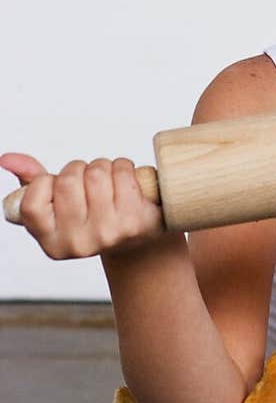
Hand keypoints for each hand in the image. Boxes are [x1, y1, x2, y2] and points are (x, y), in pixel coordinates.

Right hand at [0, 153, 165, 259]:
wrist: (136, 236)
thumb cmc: (90, 213)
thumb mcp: (55, 200)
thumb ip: (29, 179)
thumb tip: (6, 158)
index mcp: (50, 241)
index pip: (33, 199)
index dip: (47, 182)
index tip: (58, 187)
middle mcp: (77, 244)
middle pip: (68, 180)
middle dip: (78, 169)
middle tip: (88, 181)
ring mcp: (107, 235)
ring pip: (96, 173)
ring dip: (103, 166)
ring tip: (108, 181)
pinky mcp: (134, 223)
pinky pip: (122, 173)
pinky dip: (124, 167)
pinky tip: (126, 183)